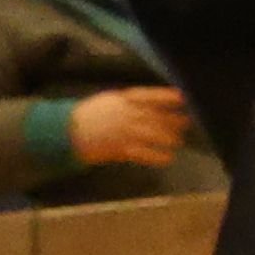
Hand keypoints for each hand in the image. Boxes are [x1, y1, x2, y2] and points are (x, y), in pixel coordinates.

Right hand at [67, 84, 194, 171]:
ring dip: (172, 139)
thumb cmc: (94, 113)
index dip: (172, 98)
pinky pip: (148, 154)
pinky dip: (161, 157)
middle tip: (187, 123)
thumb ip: (136, 100)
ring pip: (160, 136)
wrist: (68, 132)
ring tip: (176, 141)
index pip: (155, 97)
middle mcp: (130, 115)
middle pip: (163, 118)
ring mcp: (127, 132)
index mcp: (127, 100)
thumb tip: (161, 101)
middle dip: (178, 122)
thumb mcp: (113, 100)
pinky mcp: (122, 149)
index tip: (185, 99)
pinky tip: (168, 157)